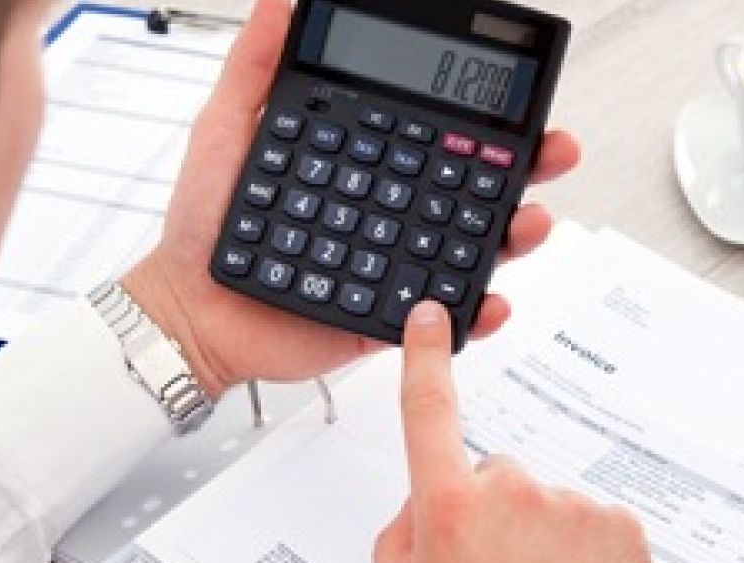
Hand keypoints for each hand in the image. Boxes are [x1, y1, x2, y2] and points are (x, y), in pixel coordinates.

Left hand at [123, 0, 579, 398]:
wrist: (191, 307)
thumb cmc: (204, 222)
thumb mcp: (226, 128)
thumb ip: (256, 65)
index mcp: (361, 163)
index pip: (432, 133)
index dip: (480, 116)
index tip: (515, 94)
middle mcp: (384, 209)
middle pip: (468, 185)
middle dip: (522, 168)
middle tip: (551, 151)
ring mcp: (387, 262)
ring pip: (467, 247)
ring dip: (512, 234)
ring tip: (530, 221)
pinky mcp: (382, 315)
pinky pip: (437, 317)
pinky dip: (470, 313)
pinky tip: (486, 299)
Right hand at [372, 301, 659, 562]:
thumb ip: (397, 541)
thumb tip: (415, 509)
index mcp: (448, 508)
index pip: (428, 410)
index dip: (425, 357)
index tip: (430, 320)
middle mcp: (509, 495)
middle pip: (492, 475)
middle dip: (489, 510)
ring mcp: (568, 506)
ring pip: (543, 503)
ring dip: (538, 536)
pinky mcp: (617, 525)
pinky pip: (589, 522)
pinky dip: (581, 550)